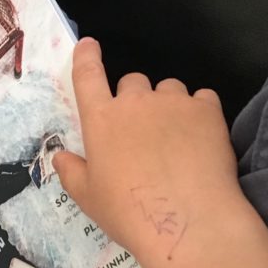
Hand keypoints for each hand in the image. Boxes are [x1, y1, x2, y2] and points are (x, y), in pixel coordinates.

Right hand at [53, 38, 249, 265]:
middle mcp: (135, 102)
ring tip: (175, 138)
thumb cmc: (129, 213)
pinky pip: (202, 98)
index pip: (87, 76)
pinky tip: (201, 138)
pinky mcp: (207, 110)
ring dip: (168, 105)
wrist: (187, 222)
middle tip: (142, 132)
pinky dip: (199, 112)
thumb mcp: (89, 199)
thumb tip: (60, 156)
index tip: (89, 46)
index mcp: (101, 120)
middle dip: (134, 100)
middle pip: (132, 82)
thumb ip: (72, 173)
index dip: (86, 57)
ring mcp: (173, 102)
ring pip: (169, 88)